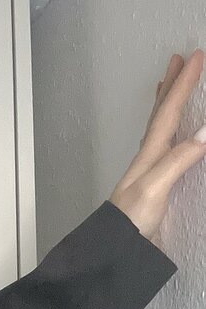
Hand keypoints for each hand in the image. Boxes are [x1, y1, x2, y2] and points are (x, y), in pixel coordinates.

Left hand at [108, 49, 205, 246]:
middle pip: (159, 115)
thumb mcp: (156, 187)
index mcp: (149, 155)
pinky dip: (166, 131)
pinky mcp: (150, 186)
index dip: (183, 85)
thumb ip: (179, 159)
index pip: (168, 113)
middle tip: (179, 59)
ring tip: (168, 86)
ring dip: (165, 105)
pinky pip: (161, 147)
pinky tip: (168, 138)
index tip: (196, 58)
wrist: (111, 250)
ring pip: (157, 128)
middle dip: (171, 86)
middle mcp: (146, 159)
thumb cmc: (130, 221)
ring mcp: (147, 172)